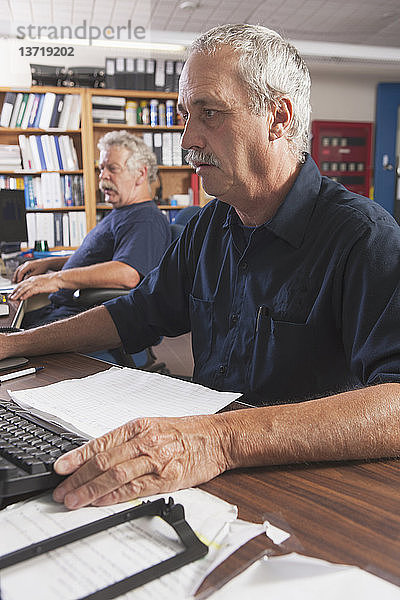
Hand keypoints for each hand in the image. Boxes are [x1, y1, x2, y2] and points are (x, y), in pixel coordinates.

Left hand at [10, 272, 62, 300]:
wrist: (58, 278)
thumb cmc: (53, 281)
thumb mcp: (42, 283)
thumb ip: (36, 287)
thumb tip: (32, 293)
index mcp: (33, 278)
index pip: (22, 283)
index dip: (17, 288)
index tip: (13, 293)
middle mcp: (32, 280)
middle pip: (21, 286)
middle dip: (15, 292)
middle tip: (11, 297)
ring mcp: (35, 283)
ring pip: (23, 289)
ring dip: (18, 294)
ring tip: (14, 298)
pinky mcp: (39, 287)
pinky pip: (30, 292)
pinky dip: (25, 295)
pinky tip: (22, 298)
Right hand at [12, 258, 50, 282]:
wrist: (47, 263)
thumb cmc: (43, 267)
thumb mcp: (37, 273)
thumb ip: (30, 276)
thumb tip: (25, 280)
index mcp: (28, 265)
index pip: (21, 272)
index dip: (19, 277)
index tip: (18, 282)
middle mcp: (26, 264)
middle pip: (18, 270)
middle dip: (16, 276)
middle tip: (14, 281)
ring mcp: (27, 264)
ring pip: (19, 269)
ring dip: (17, 275)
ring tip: (15, 280)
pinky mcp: (28, 265)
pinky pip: (21, 269)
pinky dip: (20, 273)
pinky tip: (20, 277)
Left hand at [53, 415, 227, 508]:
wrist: (217, 438)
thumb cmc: (186, 432)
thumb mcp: (154, 427)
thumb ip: (128, 441)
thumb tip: (98, 456)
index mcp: (139, 427)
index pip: (101, 443)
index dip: (77, 457)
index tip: (61, 468)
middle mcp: (145, 441)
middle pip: (104, 461)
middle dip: (78, 478)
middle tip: (62, 491)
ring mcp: (156, 460)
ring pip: (116, 476)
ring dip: (91, 490)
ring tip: (75, 500)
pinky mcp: (167, 478)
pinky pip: (136, 488)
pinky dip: (115, 497)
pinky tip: (101, 502)